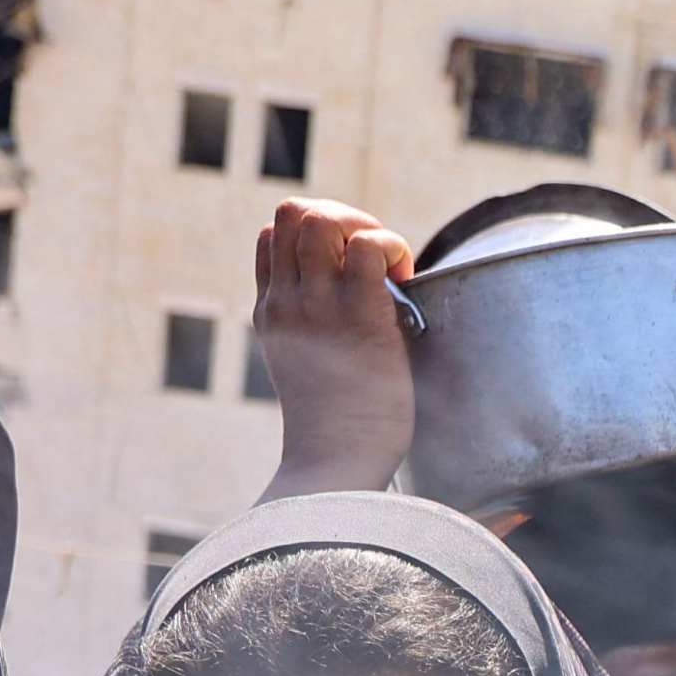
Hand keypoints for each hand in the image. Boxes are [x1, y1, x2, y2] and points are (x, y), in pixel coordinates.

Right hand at [253, 199, 418, 496]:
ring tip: (390, 267)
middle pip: (292, 212)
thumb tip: (364, 297)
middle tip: (377, 257)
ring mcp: (317, 306)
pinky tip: (405, 279)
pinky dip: (391, 245)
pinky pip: (368, 245)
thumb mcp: (310, 365)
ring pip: (322, 218)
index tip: (351, 264)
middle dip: (342, 216)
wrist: (336, 463)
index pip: (271, 234)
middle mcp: (286, 300)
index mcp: (271, 310)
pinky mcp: (358, 318)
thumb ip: (318, 326)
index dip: (316, 231)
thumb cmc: (339, 425)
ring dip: (367, 226)